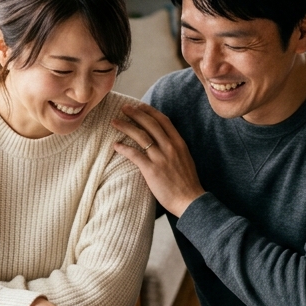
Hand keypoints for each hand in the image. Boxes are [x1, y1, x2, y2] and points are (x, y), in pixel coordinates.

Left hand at [112, 103, 204, 217]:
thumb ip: (175, 148)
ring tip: (115, 122)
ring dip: (126, 126)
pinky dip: (123, 148)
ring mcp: (161, 158)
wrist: (190, 200)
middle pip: (150, 124)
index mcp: (179, 143)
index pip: (163, 120)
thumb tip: (163, 140)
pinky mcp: (152, 170)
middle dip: (135, 114)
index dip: (150, 111)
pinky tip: (115, 145)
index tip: (139, 106)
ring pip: (140, 136)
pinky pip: (134, 154)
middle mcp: (170, 147)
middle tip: (123, 108)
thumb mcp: (185, 158)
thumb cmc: (187, 182)